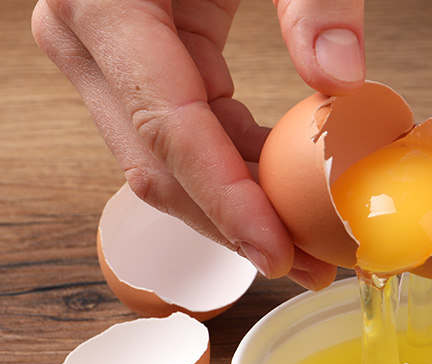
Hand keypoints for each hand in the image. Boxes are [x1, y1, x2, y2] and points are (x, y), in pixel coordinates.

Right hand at [31, 0, 363, 289]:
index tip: (282, 255)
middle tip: (310, 267)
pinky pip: (180, 135)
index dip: (229, 205)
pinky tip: (282, 198)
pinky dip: (231, 171)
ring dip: (235, 212)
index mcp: (107, 5)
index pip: (171, 133)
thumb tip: (342, 84)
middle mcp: (87, 38)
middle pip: (159, 167)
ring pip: (164, 164)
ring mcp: (104, 55)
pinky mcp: (133, 62)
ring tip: (308, 248)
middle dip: (235, 226)